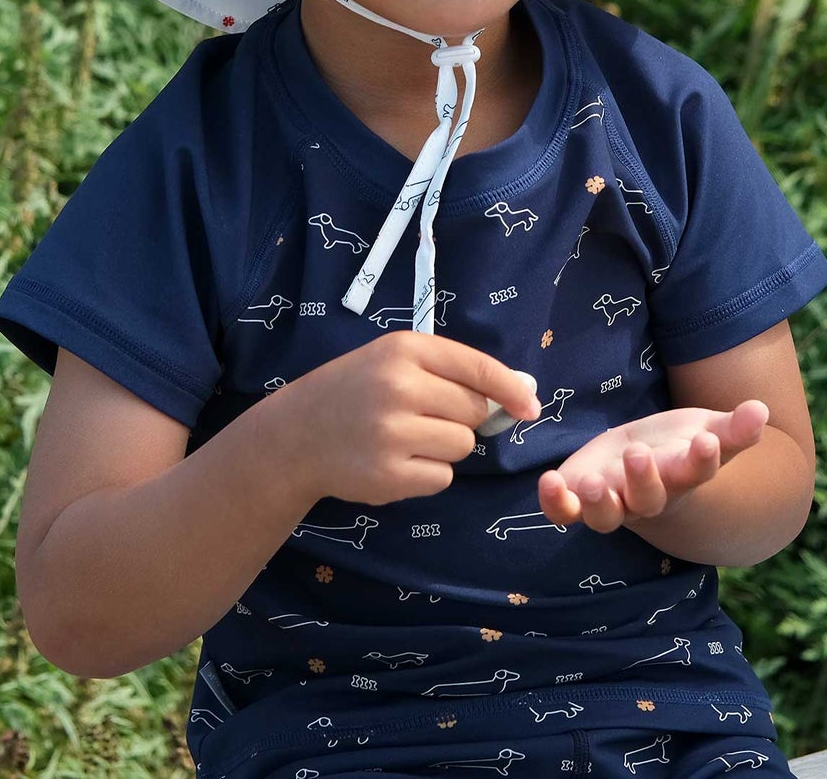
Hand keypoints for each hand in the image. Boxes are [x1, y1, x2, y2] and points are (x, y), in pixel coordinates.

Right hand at [282, 331, 541, 507]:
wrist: (295, 434)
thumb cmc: (355, 390)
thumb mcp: (394, 360)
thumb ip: (454, 370)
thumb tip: (525, 390)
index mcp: (405, 349)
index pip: (477, 368)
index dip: (511, 389)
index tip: (531, 406)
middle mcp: (400, 386)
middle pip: (474, 411)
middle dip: (462, 417)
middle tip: (424, 415)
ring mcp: (392, 433)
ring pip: (462, 445)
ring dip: (445, 446)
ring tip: (405, 438)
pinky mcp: (388, 475)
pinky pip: (442, 477)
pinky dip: (428, 473)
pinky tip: (396, 461)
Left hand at [538, 400, 769, 532]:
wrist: (646, 466)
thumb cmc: (680, 446)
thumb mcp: (707, 429)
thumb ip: (733, 427)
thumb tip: (762, 409)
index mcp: (682, 477)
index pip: (697, 472)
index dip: (703, 460)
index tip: (706, 442)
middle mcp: (648, 497)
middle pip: (649, 500)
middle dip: (644, 481)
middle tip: (639, 455)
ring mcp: (613, 501)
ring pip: (606, 517)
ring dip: (598, 503)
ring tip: (590, 483)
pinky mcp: (579, 499)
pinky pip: (565, 513)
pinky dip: (555, 504)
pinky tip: (549, 481)